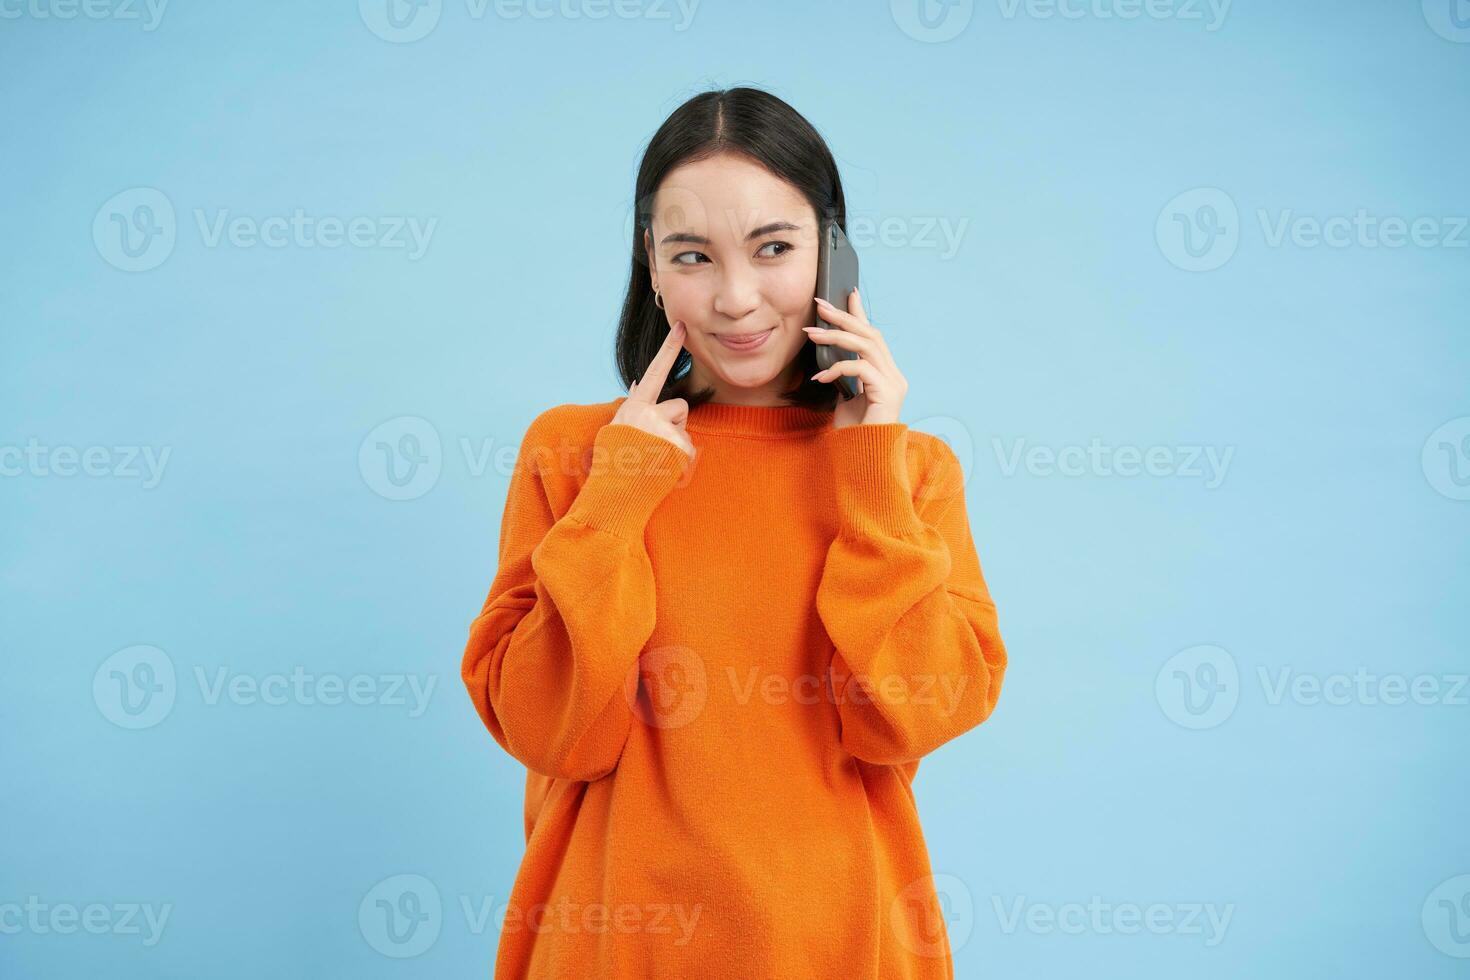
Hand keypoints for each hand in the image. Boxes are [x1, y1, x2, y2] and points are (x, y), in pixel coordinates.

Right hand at [612, 320, 695, 457]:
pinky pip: (688, 449)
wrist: (615, 492)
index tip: (680, 326)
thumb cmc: (614, 460)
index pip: (655, 371)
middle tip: (655, 444)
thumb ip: (631, 406)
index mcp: (635, 406)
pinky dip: (679, 460)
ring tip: (655, 457)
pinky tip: (661, 467)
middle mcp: (649, 413)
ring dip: (676, 442)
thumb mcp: (616, 427)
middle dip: (675, 423)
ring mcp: (664, 429)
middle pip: (680, 407)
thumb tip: (636, 383)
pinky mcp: (677, 447)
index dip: (669, 348)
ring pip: (684, 428)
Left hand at [804, 288, 907, 428]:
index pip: (872, 335)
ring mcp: (894, 384)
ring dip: (836, 337)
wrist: (862, 461)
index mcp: (885, 374)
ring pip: (866, 346)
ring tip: (812, 334)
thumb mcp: (844, 396)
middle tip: (819, 306)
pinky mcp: (888, 394)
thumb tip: (829, 354)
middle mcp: (894, 375)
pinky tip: (821, 376)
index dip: (860, 313)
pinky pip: (860, 369)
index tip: (846, 293)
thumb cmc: (853, 433)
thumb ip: (843, 375)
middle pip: (870, 334)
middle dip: (844, 317)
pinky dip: (838, 368)